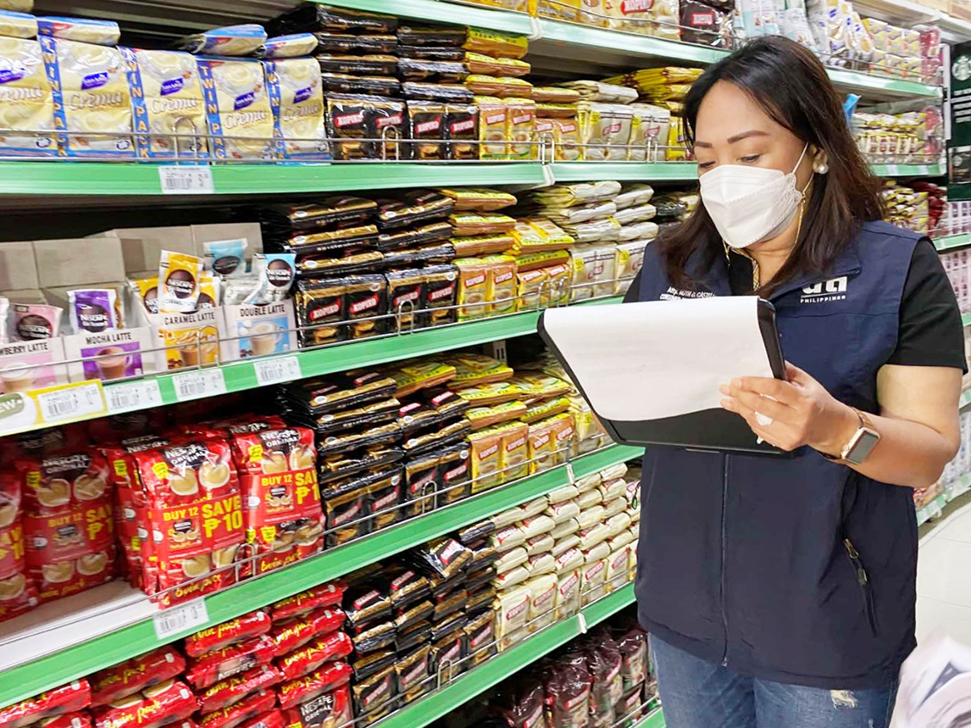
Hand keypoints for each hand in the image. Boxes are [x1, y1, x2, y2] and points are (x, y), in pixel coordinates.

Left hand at [719, 362, 858, 454]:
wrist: (831, 428)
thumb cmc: (818, 402)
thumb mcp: (808, 382)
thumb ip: (787, 372)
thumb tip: (766, 361)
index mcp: (804, 400)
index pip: (774, 389)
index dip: (753, 384)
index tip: (738, 380)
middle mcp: (798, 418)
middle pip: (761, 406)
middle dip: (740, 395)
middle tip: (728, 388)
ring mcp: (790, 433)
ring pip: (757, 419)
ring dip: (739, 408)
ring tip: (729, 399)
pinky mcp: (784, 443)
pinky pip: (760, 429)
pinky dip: (749, 418)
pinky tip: (743, 410)